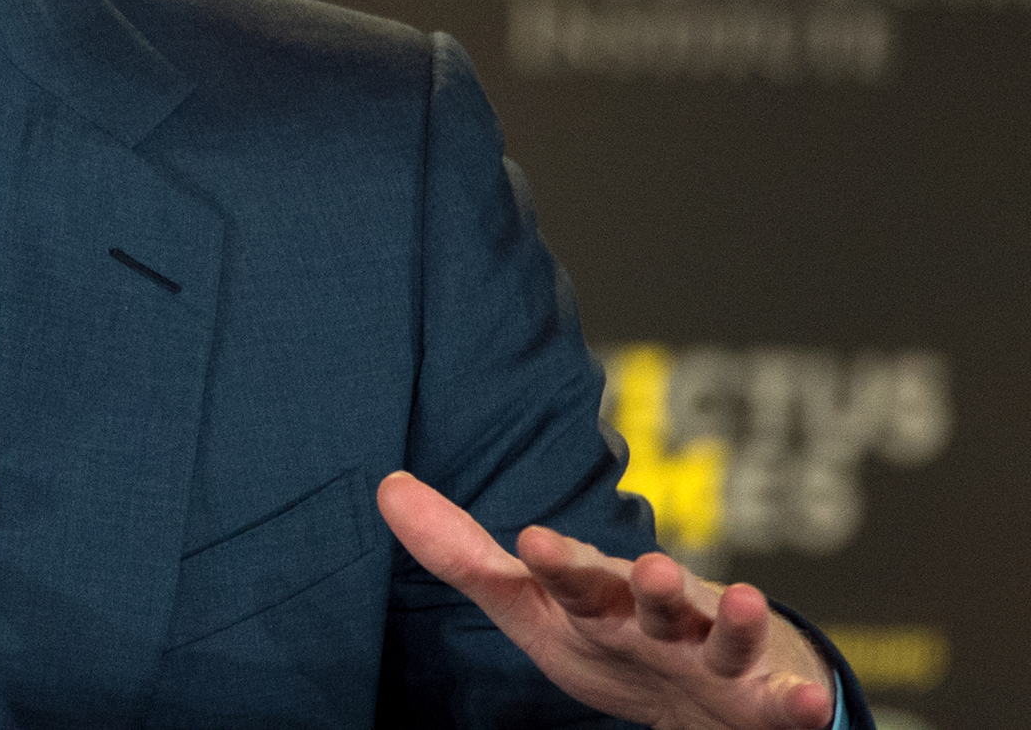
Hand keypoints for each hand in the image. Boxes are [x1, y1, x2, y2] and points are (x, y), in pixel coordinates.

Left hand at [378, 471, 833, 729]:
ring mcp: (714, 657)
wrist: (702, 695)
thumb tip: (387, 486)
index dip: (556, 563)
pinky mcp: (762, 702)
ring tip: (743, 599)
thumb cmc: (608, 639)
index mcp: (601, 599)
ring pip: (724, 638)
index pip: (572, 579)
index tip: (532, 541)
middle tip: (644, 567)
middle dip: (653, 584)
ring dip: (734, 621)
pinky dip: (795, 704)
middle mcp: (660, 618)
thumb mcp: (531, 608)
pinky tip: (802, 704)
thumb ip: (465, 557)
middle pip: (655, 600)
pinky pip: (781, 704)